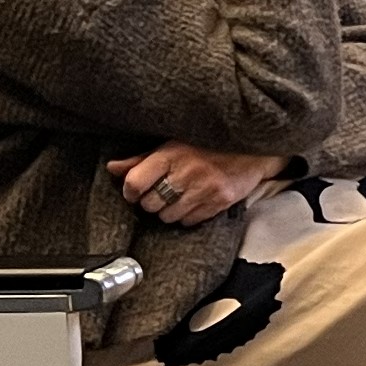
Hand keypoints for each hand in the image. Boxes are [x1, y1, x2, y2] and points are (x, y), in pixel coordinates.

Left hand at [104, 144, 284, 224]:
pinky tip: (194, 201)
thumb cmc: (208, 143)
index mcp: (171, 154)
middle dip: (151, 201)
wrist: (253, 145)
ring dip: (169, 210)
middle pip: (150, 204)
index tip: (136, 188)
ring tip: (179, 196)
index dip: (131, 190)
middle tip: (161, 191)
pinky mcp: (219, 202)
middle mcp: (187, 173)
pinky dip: (187, 216)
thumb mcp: (172, 143)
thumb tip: (113, 168)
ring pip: (167, 217)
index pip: (135, 184)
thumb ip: (142, 159)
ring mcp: (204, 189)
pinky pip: (189, 221)